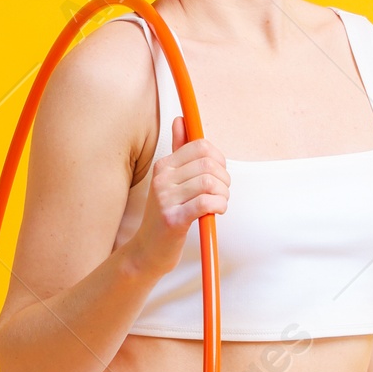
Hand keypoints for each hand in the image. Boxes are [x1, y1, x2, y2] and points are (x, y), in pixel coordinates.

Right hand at [131, 116, 229, 276]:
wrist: (148, 251)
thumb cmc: (166, 215)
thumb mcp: (169, 180)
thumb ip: (179, 151)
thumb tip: (181, 120)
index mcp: (164, 166)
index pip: (200, 146)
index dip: (218, 159)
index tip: (218, 175)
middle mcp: (162, 179)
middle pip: (208, 163)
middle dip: (224, 178)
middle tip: (221, 193)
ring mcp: (165, 198)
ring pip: (209, 183)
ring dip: (223, 195)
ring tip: (218, 204)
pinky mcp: (172, 219)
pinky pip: (205, 202)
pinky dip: (218, 206)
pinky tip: (216, 211)